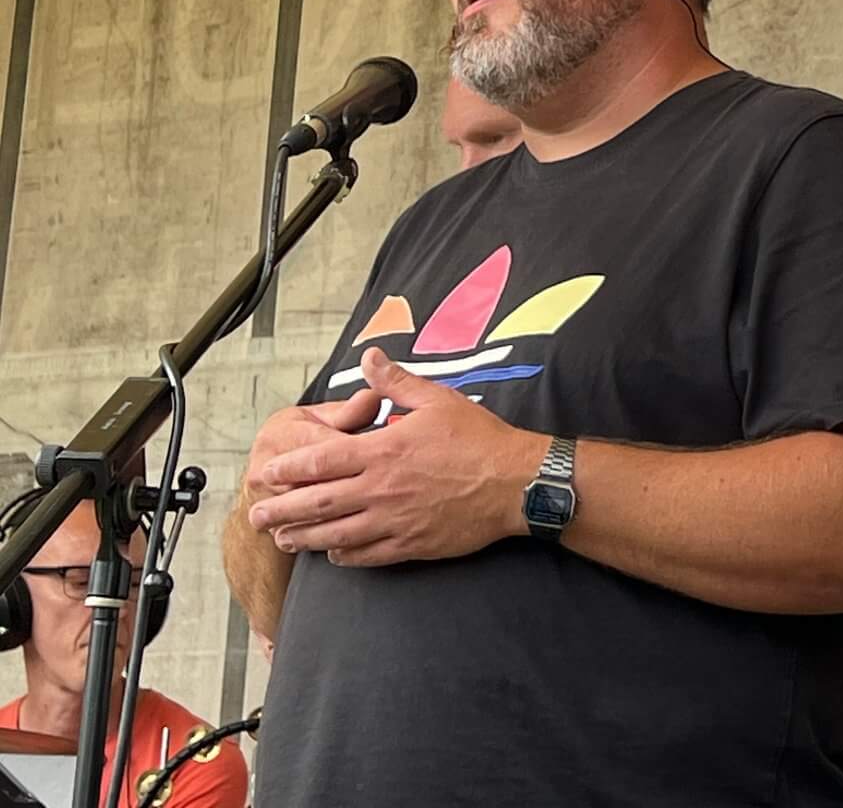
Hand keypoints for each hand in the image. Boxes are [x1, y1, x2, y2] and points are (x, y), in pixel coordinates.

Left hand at [246, 348, 542, 567]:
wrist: (516, 483)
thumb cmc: (480, 439)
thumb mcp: (438, 399)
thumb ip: (397, 382)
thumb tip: (371, 357)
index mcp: (383, 450)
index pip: (320, 460)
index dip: (288, 468)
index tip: (265, 474)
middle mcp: (380, 488)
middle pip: (317, 503)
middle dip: (281, 510)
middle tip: (256, 515)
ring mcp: (393, 521)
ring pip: (334, 535)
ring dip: (303, 537)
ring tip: (282, 539)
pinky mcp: (410, 544)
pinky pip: (365, 555)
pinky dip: (342, 556)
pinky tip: (331, 554)